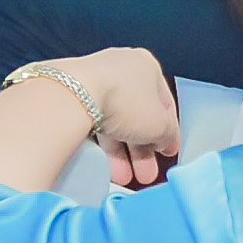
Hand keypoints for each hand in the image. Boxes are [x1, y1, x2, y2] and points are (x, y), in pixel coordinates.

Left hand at [71, 44, 186, 189]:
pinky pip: (93, 122)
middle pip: (137, 115)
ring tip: (122, 175)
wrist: (74, 96)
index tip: (166, 150)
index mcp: (147, 66)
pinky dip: (100, 143)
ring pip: (114, 121)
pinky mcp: (73, 94)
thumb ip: (168, 134)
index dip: (167, 131)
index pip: (163, 103)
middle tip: (144, 171)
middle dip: (142, 149)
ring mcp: (95, 80)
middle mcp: (121, 68)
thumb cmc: (120, 98)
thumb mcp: (160, 125)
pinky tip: (103, 161)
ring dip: (121, 152)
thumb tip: (165, 140)